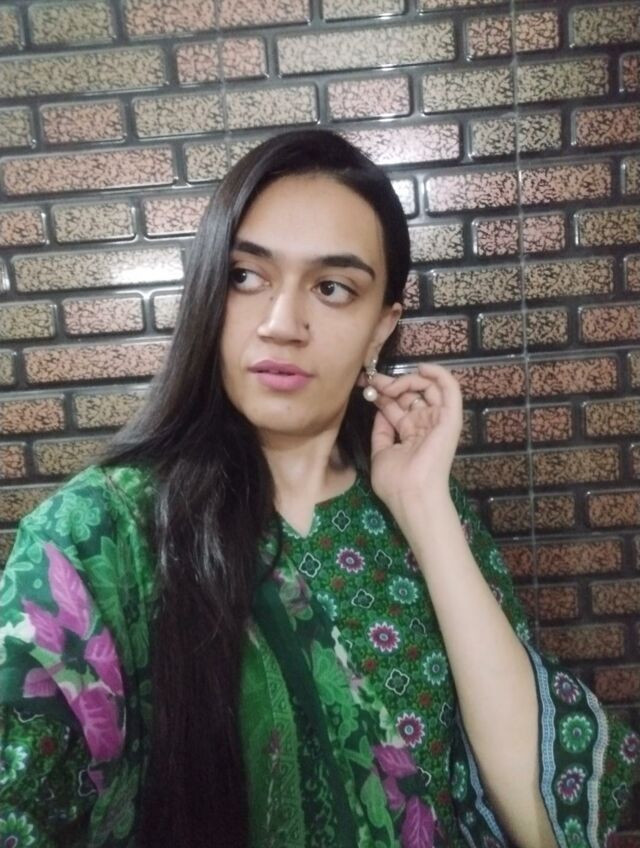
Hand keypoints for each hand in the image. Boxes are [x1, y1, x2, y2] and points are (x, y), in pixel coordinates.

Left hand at [365, 363, 462, 514]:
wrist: (411, 494)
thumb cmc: (395, 481)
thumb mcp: (381, 452)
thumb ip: (381, 431)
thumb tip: (380, 410)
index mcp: (410, 434)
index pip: (397, 406)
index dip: (382, 394)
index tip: (366, 385)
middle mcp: (425, 425)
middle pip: (410, 396)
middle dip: (390, 384)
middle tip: (373, 381)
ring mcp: (438, 421)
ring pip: (428, 388)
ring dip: (407, 380)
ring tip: (389, 384)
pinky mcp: (450, 418)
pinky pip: (450, 390)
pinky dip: (439, 374)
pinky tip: (422, 368)